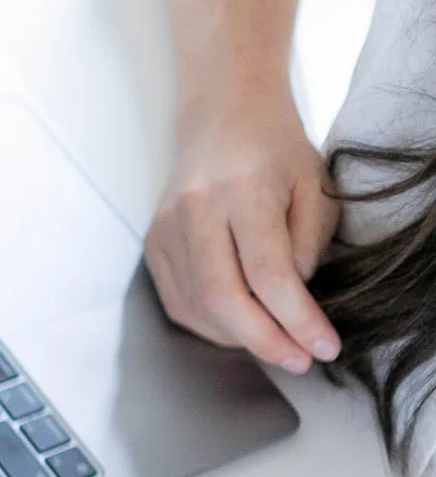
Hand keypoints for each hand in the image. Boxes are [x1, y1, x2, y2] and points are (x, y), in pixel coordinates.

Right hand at [144, 97, 341, 373]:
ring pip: (195, 308)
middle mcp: (194, 212)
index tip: (324, 346)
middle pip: (222, 298)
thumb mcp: (314, 186)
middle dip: (264, 340)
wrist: (222, 117)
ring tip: (273, 342)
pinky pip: (177, 302)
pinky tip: (238, 325)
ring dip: (237, 337)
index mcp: (241, 192)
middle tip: (298, 359)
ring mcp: (165, 230)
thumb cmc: (274, 149)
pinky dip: (209, 324)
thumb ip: (309, 244)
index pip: (269, 274)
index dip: (298, 319)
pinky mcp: (153, 244)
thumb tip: (294, 299)